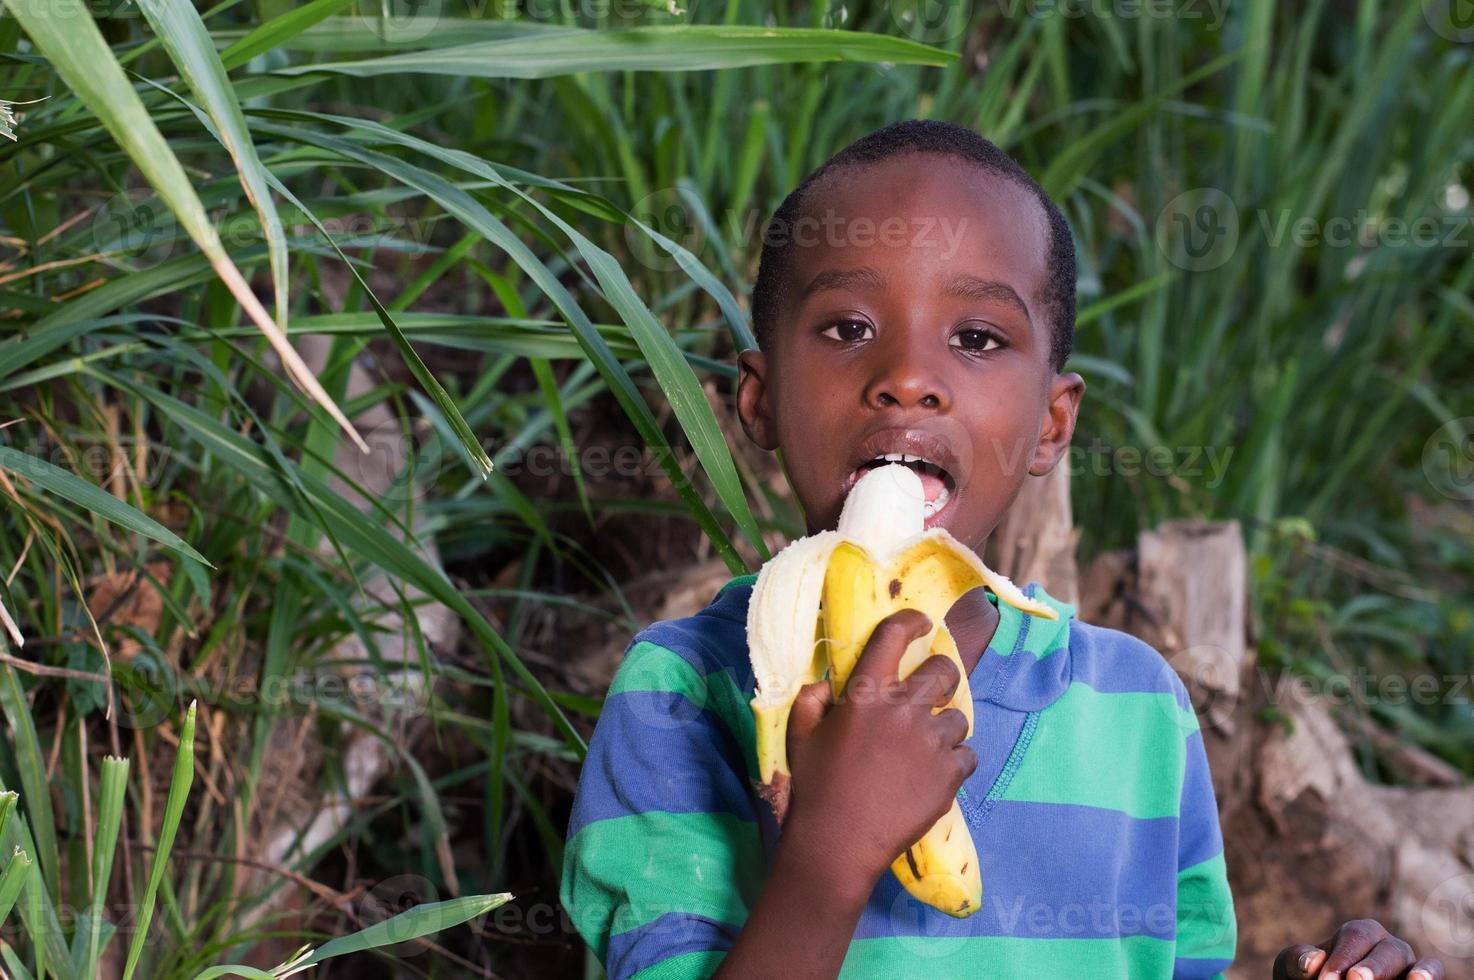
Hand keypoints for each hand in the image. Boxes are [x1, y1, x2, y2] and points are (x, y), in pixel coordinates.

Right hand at [780, 608, 976, 888]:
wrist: (838, 844)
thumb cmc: (815, 787)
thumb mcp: (800, 736)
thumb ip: (811, 700)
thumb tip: (828, 686)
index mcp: (867, 693)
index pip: (894, 636)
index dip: (912, 622)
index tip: (921, 623)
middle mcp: (905, 708)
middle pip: (944, 671)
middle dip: (939, 676)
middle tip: (928, 693)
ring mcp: (932, 741)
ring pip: (959, 717)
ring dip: (944, 726)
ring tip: (925, 746)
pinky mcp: (950, 774)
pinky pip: (968, 753)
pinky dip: (955, 760)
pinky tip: (934, 772)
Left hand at [1273, 919, 1442, 979]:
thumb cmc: (1308, 979)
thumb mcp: (1293, 969)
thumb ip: (1297, 960)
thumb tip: (1313, 962)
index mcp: (1359, 933)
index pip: (1354, 937)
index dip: (1342, 959)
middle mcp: (1388, 946)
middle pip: (1388, 950)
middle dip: (1372, 968)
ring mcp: (1409, 967)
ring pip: (1416, 963)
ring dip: (1415, 972)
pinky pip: (1434, 977)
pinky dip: (1430, 977)